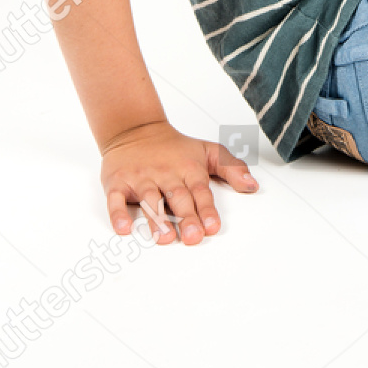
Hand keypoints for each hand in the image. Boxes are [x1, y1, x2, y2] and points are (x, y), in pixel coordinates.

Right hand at [100, 120, 257, 247]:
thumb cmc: (175, 148)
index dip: (206, 209)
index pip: (199, 191)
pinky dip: (118, 213)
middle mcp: (165, 174)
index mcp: (188, 169)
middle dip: (185, 217)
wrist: (136, 129)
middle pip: (177, 197)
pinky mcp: (117, 182)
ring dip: (156, 219)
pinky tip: (124, 228)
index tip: (212, 226)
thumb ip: (232, 168)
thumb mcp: (208, 152)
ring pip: (149, 199)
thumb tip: (252, 186)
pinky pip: (115, 199)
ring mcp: (140, 178)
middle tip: (193, 237)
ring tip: (164, 237)